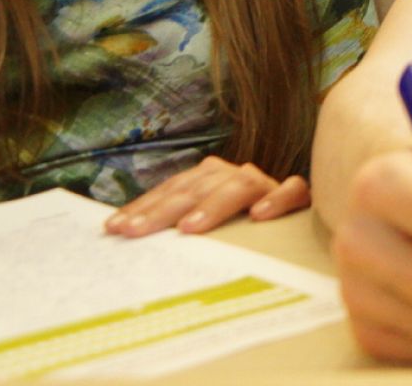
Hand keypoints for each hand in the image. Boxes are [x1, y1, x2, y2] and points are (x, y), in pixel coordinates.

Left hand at [103, 155, 309, 236]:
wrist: (295, 221)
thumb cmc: (240, 230)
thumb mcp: (203, 226)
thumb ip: (177, 225)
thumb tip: (125, 236)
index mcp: (208, 178)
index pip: (171, 190)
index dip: (143, 207)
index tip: (114, 228)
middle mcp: (233, 174)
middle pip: (197, 188)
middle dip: (163, 210)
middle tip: (136, 231)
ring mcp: (265, 183)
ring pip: (240, 185)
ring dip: (214, 205)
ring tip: (189, 227)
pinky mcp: (297, 195)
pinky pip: (291, 191)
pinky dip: (276, 199)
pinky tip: (260, 215)